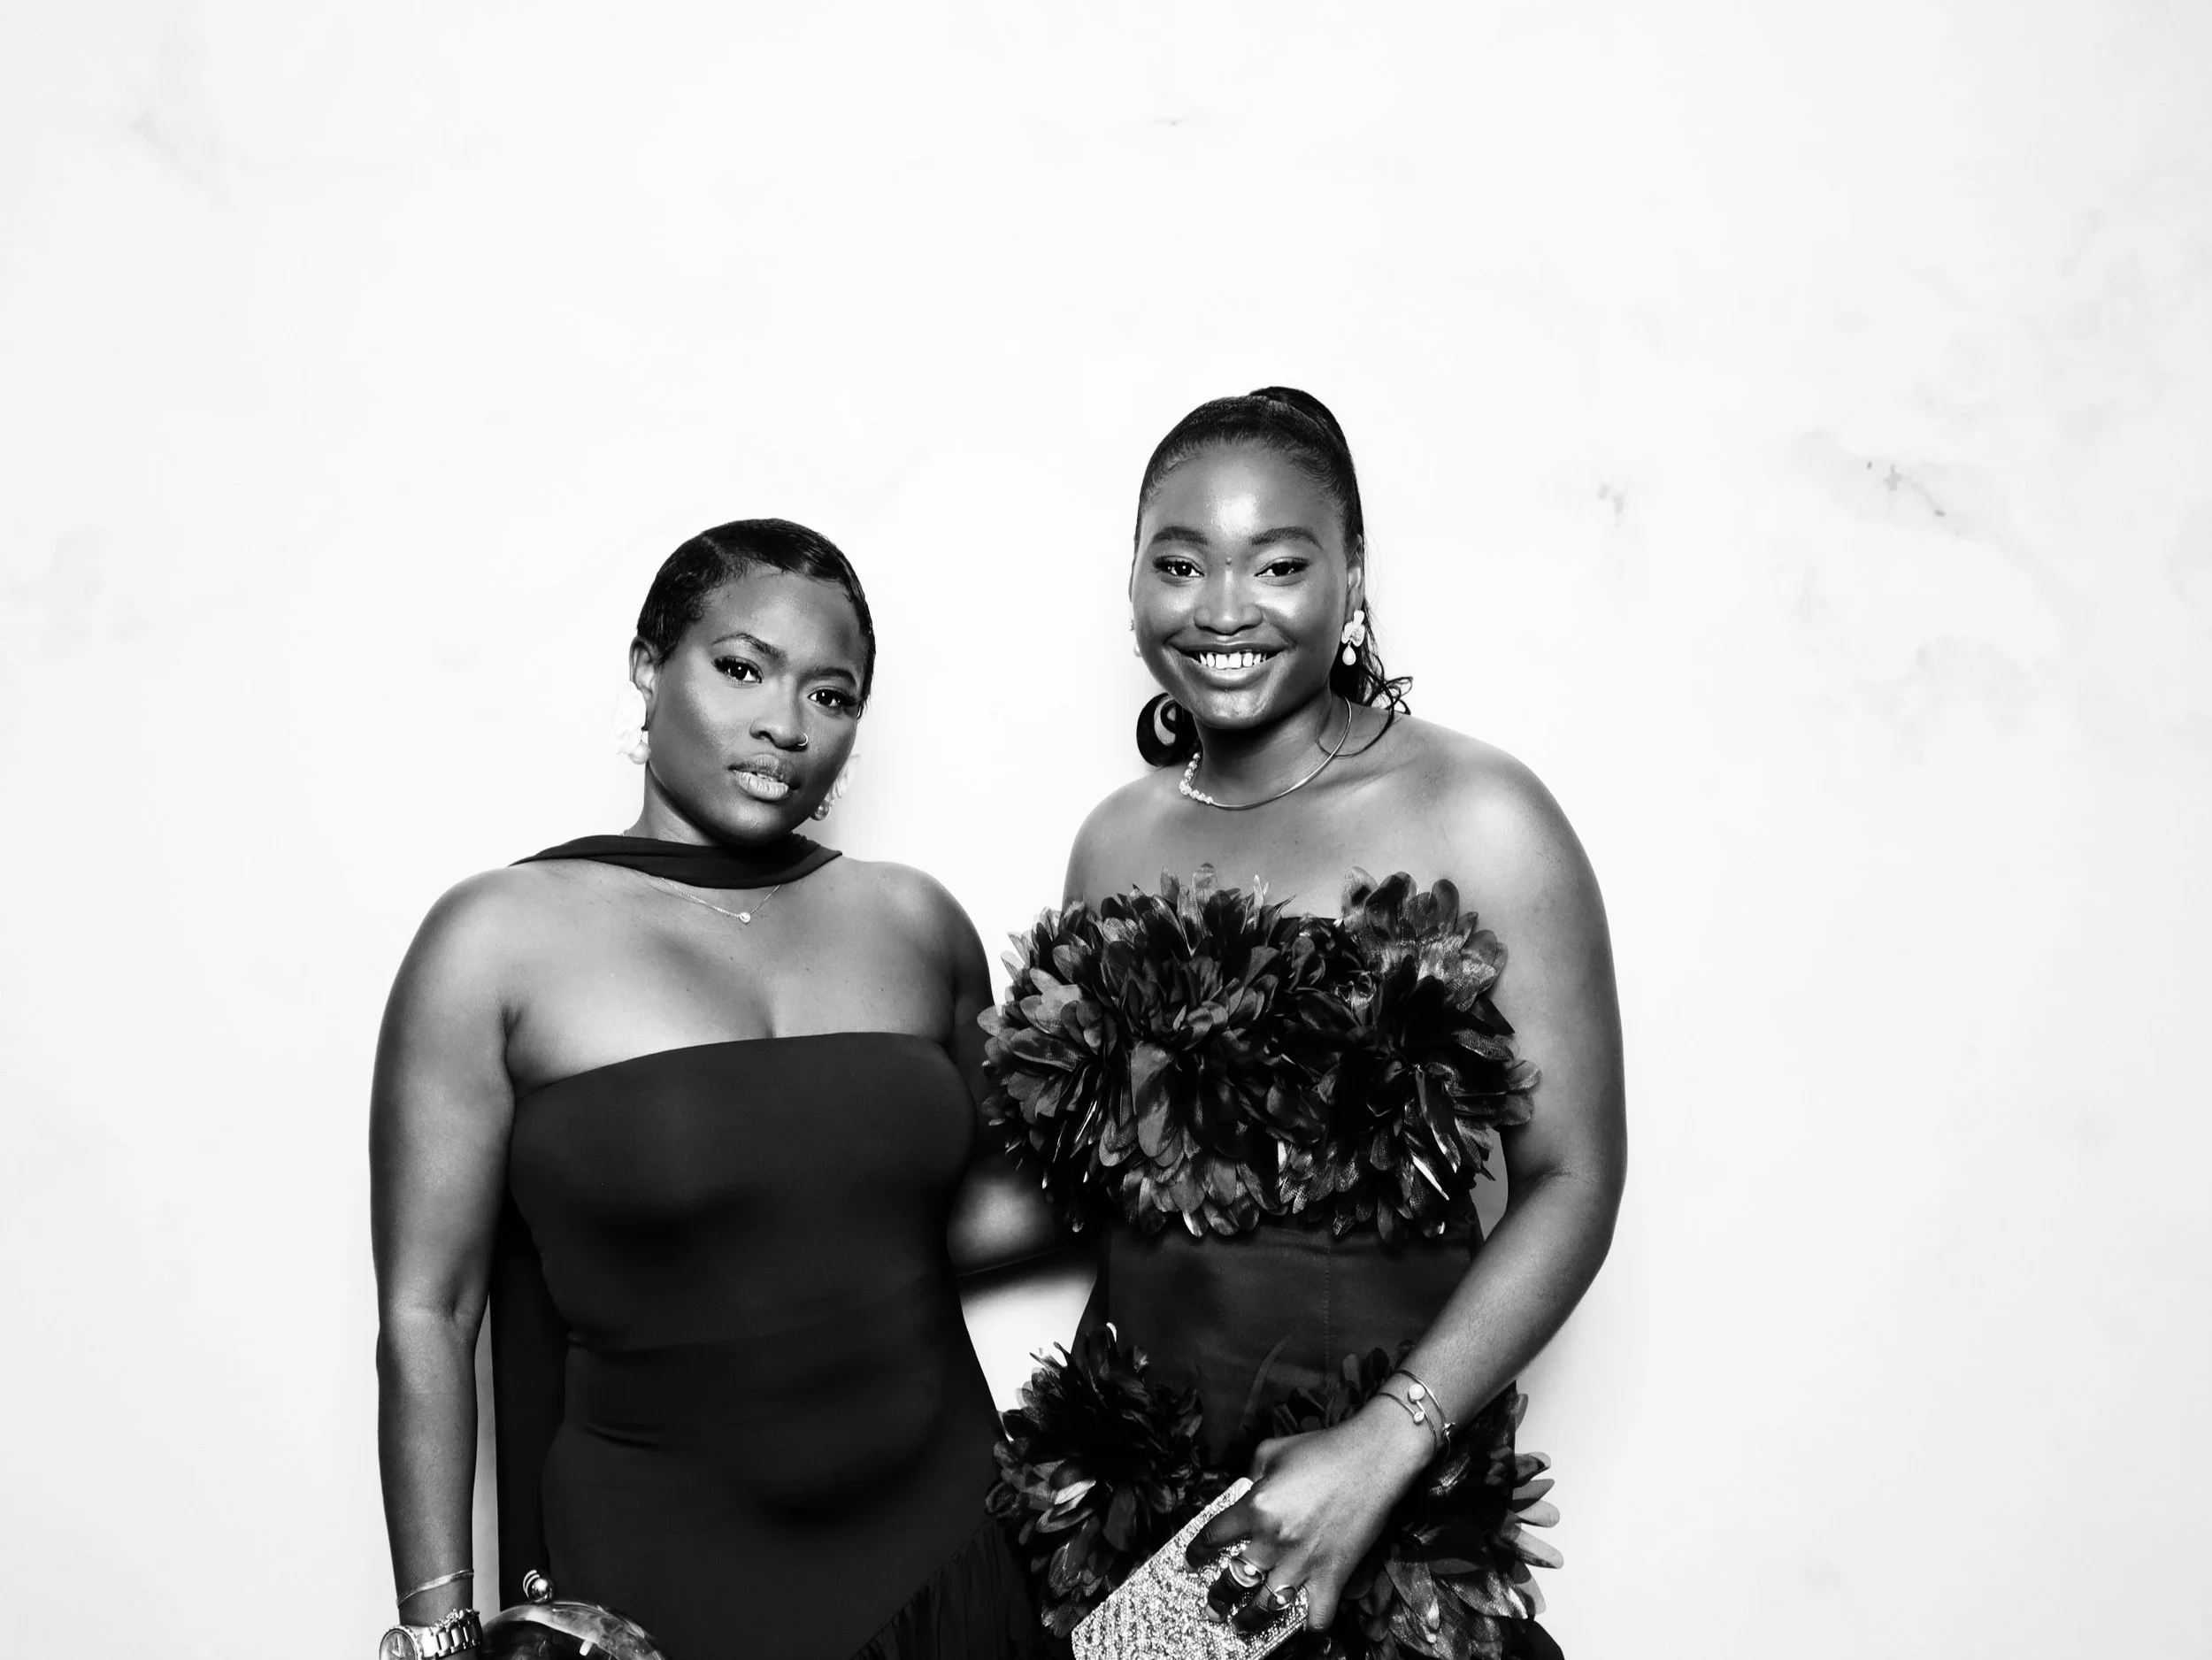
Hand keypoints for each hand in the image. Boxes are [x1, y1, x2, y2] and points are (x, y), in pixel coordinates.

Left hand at [1186, 1404, 1432, 1633]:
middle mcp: (1273, 1540)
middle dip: (1219, 1598)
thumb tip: (1245, 1491)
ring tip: (1240, 1627)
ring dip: (1250, 1621)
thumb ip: (1251, 1474)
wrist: (1374, 1457)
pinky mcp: (1333, 1575)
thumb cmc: (1323, 1448)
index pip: (1213, 1537)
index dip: (1197, 1552)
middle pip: (1234, 1579)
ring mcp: (1303, 1563)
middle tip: (1212, 1609)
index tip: (1192, 1561)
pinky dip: (1309, 1629)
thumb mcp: (1272, 1450)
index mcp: (1255, 1507)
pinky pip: (1316, 1616)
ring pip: (1266, 1606)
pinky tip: (1302, 1632)